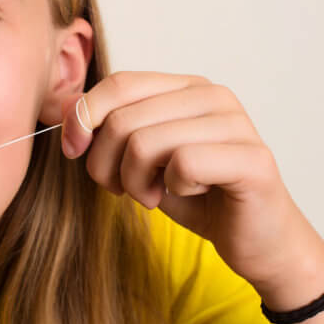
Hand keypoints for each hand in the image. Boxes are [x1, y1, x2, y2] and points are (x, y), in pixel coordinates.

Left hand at [59, 71, 323, 292]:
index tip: (73, 150)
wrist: (254, 240)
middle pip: (123, 118)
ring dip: (135, 182)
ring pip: (145, 143)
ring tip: (153, 194)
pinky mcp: (253, 159)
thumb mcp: (141, 157)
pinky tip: (187, 194)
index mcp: (185, 87)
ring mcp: (237, 123)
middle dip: (105, 163)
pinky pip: (182, 165)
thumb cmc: (197, 195)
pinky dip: (172, 188)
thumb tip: (69, 109)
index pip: (118, 83)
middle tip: (123, 188)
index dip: (83, 117)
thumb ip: (111, 127)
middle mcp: (213, 95)